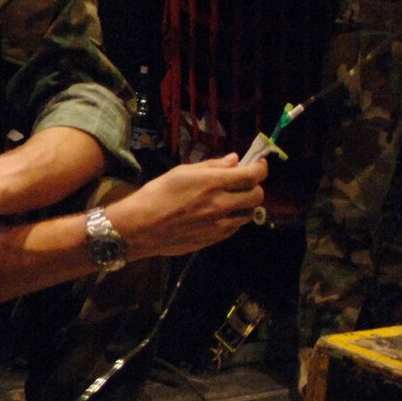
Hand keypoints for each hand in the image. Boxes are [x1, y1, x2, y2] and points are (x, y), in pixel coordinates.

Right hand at [110, 155, 266, 259]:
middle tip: (242, 184)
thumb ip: (212, 166)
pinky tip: (219, 215)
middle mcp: (222, 204)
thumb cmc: (156, 194)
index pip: (252, 175)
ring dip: (245, 205)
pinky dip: (233, 219)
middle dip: (254, 187)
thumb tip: (234, 161)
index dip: (261, 168)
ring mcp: (220, 225)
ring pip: (249, 214)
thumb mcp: (182, 172)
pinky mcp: (214, 240)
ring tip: (231, 201)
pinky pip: (235, 228)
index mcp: (213, 183)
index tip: (259, 164)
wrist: (140, 227)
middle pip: (257, 196)